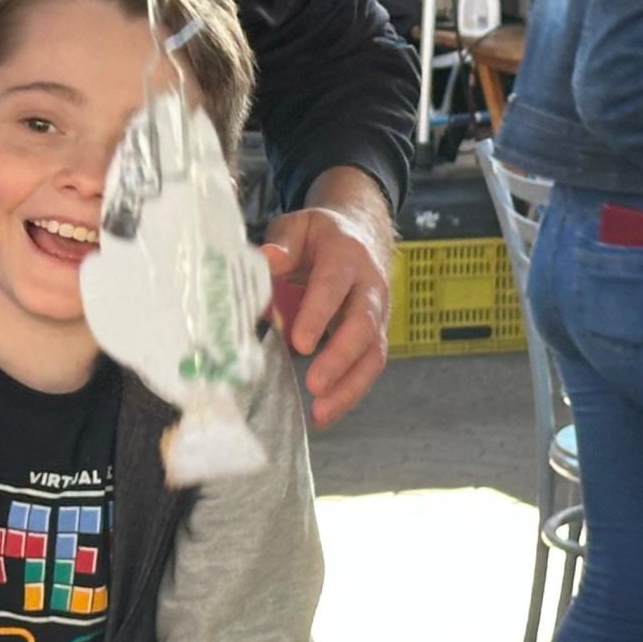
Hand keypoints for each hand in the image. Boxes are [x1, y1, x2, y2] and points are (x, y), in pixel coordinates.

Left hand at [263, 169, 393, 427]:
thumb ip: (281, 245)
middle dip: (340, 358)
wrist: (362, 234)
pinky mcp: (376, 337)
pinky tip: (324, 414)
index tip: (300, 344)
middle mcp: (370, 287)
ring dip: (349, 387)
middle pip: (364, 325)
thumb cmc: (320, 235)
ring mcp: (378, 315)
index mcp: (346, 256)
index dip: (319, 314)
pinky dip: (349, 393)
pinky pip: (368, 368)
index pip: (334, 286)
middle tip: (314, 385)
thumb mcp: (298, 227)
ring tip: (320, 414)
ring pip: (373, 354)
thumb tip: (264, 260)